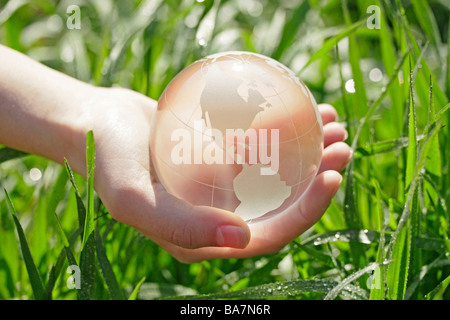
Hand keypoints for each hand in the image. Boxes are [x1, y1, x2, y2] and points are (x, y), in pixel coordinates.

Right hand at [83, 87, 351, 262]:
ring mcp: (222, 186)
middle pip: (282, 204)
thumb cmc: (110, 161)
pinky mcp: (221, 158)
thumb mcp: (134, 198)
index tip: (331, 176)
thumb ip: (182, 227)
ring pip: (278, 175)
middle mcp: (219, 215)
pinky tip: (306, 110)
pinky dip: (287, 131)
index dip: (306, 213)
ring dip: (311, 152)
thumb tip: (245, 240)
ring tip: (333, 123)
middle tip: (342, 145)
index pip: (269, 235)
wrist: (96, 125)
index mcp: (206, 238)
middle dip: (319, 180)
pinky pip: (262, 149)